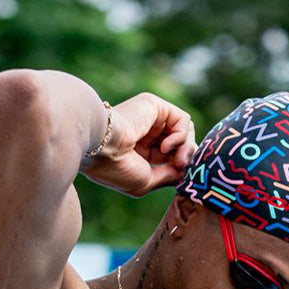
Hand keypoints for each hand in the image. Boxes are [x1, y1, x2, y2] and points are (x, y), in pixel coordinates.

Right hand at [81, 92, 196, 195]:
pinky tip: (166, 146)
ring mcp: (150, 119)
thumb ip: (168, 176)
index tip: (179, 176)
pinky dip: (181, 136)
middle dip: (186, 157)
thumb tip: (185, 171)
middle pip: (181, 143)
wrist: (102, 147)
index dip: (180, 167)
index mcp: (140, 153)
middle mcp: (146, 134)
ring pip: (185, 131)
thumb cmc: (117, 169)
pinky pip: (182, 120)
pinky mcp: (155, 106)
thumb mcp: (145, 182)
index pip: (171, 158)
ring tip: (176, 160)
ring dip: (186, 148)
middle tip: (181, 167)